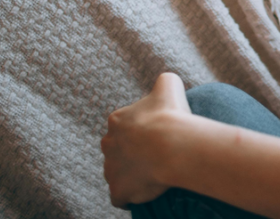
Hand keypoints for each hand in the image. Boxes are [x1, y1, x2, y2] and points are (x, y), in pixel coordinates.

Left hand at [101, 73, 191, 208]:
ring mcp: (111, 169)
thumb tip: (165, 82)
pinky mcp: (118, 189)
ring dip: (131, 173)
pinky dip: (129, 196)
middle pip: (117, 148)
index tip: (159, 133)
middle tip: (157, 153)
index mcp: (117, 120)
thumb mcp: (169, 85)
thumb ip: (163, 81)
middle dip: (132, 151)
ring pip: (117, 172)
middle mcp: (108, 144)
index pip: (124, 125)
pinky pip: (119, 196)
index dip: (143, 130)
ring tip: (154, 174)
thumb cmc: (171, 115)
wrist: (171, 144)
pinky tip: (144, 192)